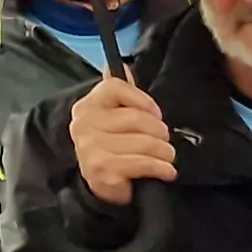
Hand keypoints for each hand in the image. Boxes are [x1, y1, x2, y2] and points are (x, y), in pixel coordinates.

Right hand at [66, 74, 175, 208]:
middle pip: (136, 117)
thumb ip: (122, 92)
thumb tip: (123, 66)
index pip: (115, 87)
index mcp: (89, 105)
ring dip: (165, 152)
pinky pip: (143, 163)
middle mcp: (84, 124)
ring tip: (167, 157)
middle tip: (165, 141)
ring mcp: (90, 147)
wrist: (103, 185)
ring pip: (144, 141)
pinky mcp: (102, 169)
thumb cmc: (115, 146)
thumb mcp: (116, 117)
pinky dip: (162, 168)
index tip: (156, 114)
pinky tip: (166, 171)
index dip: (143, 100)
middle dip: (160, 131)